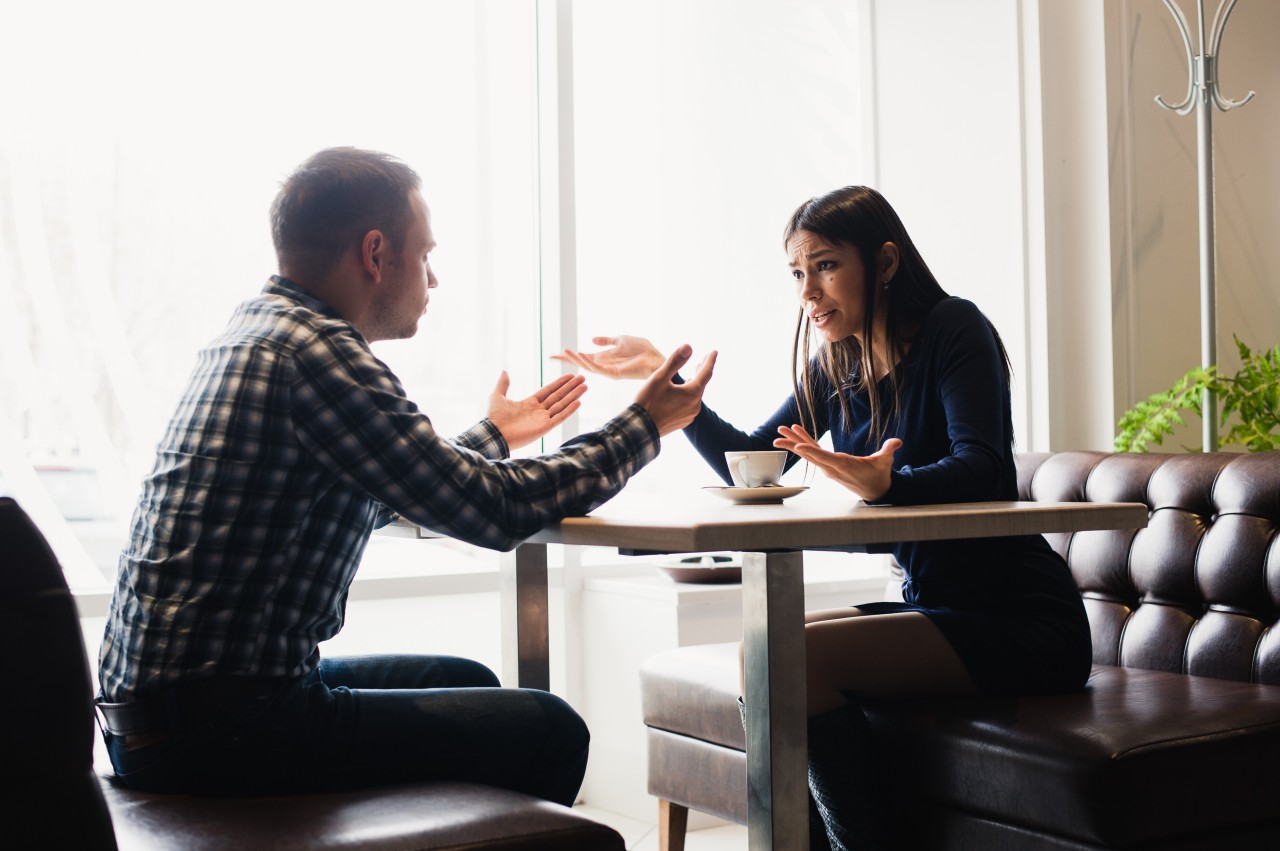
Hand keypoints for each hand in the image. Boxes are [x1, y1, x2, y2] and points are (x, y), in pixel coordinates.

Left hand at [487, 371, 586, 450]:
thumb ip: (503, 384)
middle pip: (559, 396)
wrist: (494, 433)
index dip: (560, 383)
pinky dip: (569, 410)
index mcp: (530, 403)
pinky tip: (578, 402)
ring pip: (562, 405)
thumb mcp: (497, 396)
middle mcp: (539, 411)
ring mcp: (543, 419)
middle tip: (583, 378)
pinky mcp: (545, 428)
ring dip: (574, 395)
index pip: (549, 391)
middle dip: (571, 387)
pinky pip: (560, 417)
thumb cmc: (494, 417)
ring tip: (585, 386)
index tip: (570, 375)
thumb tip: (504, 371)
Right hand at [552, 335, 665, 379]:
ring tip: (564, 352)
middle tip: (551, 356)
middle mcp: (604, 365)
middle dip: (567, 360)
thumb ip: (606, 340)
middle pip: (581, 363)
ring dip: (575, 359)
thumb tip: (592, 339)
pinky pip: (597, 368)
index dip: (570, 355)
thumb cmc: (642, 349)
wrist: (655, 358)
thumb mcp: (621, 339)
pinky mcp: (613, 373)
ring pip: (586, 366)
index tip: (555, 354)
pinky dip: (588, 362)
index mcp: (605, 357)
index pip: (584, 356)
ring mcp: (607, 370)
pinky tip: (580, 355)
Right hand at [633, 344, 716, 435]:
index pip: (706, 373)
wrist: (640, 429)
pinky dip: (688, 395)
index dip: (710, 360)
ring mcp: (690, 415)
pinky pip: (689, 405)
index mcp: (692, 393)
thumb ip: (675, 361)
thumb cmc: (648, 402)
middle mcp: (695, 405)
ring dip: (695, 383)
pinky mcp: (683, 421)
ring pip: (695, 395)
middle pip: (702, 384)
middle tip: (705, 359)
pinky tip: (682, 393)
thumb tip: (689, 346)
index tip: (714, 351)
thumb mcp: (659, 378)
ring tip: (693, 375)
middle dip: (703, 370)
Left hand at [773, 424, 901, 500]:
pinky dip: (805, 442)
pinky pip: (814, 452)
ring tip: (781, 432)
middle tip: (778, 437)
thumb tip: (897, 443)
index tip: (796, 446)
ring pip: (809, 453)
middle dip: (793, 445)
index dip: (810, 452)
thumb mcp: (885, 462)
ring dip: (794, 442)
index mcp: (843, 465)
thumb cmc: (879, 475)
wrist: (875, 490)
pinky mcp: (829, 464)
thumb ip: (889, 451)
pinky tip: (796, 434)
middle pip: (810, 454)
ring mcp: (828, 466)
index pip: (824, 458)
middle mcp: (832, 467)